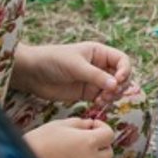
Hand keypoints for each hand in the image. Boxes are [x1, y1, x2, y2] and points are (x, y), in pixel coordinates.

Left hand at [11, 41, 132, 108]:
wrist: (32, 73)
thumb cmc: (53, 61)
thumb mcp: (76, 66)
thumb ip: (96, 76)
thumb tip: (116, 85)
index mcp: (99, 53)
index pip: (122, 60)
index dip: (125, 70)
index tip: (118, 80)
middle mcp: (100, 66)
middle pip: (121, 76)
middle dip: (120, 86)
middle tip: (110, 93)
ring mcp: (94, 80)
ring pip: (114, 89)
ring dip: (113, 95)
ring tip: (102, 99)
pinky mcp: (87, 93)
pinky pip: (103, 98)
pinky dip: (104, 102)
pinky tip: (97, 103)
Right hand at [25, 117, 113, 157]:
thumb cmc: (38, 141)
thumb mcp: (59, 125)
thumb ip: (79, 123)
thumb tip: (89, 125)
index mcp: (88, 143)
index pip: (109, 135)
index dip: (102, 127)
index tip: (93, 125)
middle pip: (109, 154)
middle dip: (101, 145)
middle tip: (87, 139)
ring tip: (70, 152)